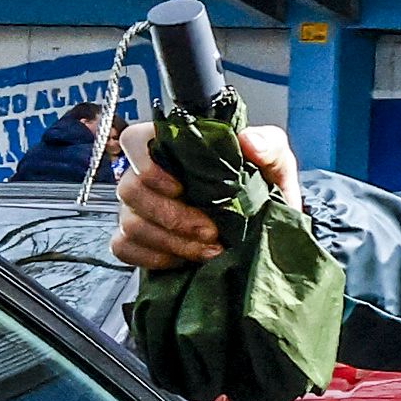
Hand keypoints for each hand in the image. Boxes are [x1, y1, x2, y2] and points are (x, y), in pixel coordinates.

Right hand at [112, 121, 288, 271]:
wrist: (268, 234)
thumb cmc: (264, 193)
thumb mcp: (277, 166)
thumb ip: (269, 146)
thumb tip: (249, 141)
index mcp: (176, 149)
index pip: (135, 141)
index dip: (146, 164)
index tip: (179, 187)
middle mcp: (150, 177)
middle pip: (130, 188)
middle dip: (172, 215)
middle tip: (210, 230)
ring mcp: (140, 209)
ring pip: (131, 223)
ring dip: (171, 240)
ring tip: (209, 248)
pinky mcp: (139, 240)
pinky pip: (124, 248)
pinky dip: (152, 257)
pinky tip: (183, 259)